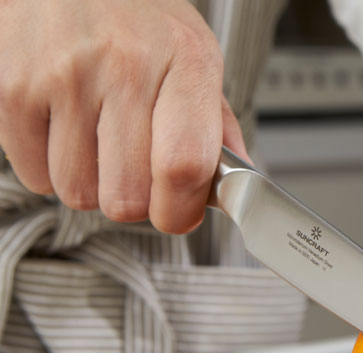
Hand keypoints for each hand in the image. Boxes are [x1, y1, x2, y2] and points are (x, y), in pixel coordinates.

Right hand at [0, 0, 247, 232]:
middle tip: (133, 169)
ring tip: (97, 140)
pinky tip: (65, 131)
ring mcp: (65, 76)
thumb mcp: (193, 54)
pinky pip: (34, 176)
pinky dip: (49, 168)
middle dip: (134, 200)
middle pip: (128, 198)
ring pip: (78, 193)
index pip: (183, 166)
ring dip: (90, 184)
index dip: (179, 210)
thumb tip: (232, 185)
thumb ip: (217, 125)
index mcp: (186, 62)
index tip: (177, 214)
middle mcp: (127, 66)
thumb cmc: (136, 16)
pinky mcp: (14, 87)